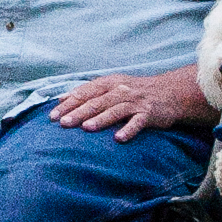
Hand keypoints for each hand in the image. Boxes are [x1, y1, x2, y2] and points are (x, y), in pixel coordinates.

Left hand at [51, 65, 217, 139]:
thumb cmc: (135, 92)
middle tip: (63, 123)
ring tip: (86, 128)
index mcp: (108, 83)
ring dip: (100, 119)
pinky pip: (137, 122)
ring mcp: (134, 102)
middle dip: (78, 112)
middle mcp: (120, 90)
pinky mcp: (148, 114)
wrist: (169, 93)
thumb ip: (87, 92)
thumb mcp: (110, 86)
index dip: (68, 104)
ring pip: (114, 110)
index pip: (84, 93)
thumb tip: (61, 98)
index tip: (52, 116)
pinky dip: (128, 129)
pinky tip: (119, 138)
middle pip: (96, 102)